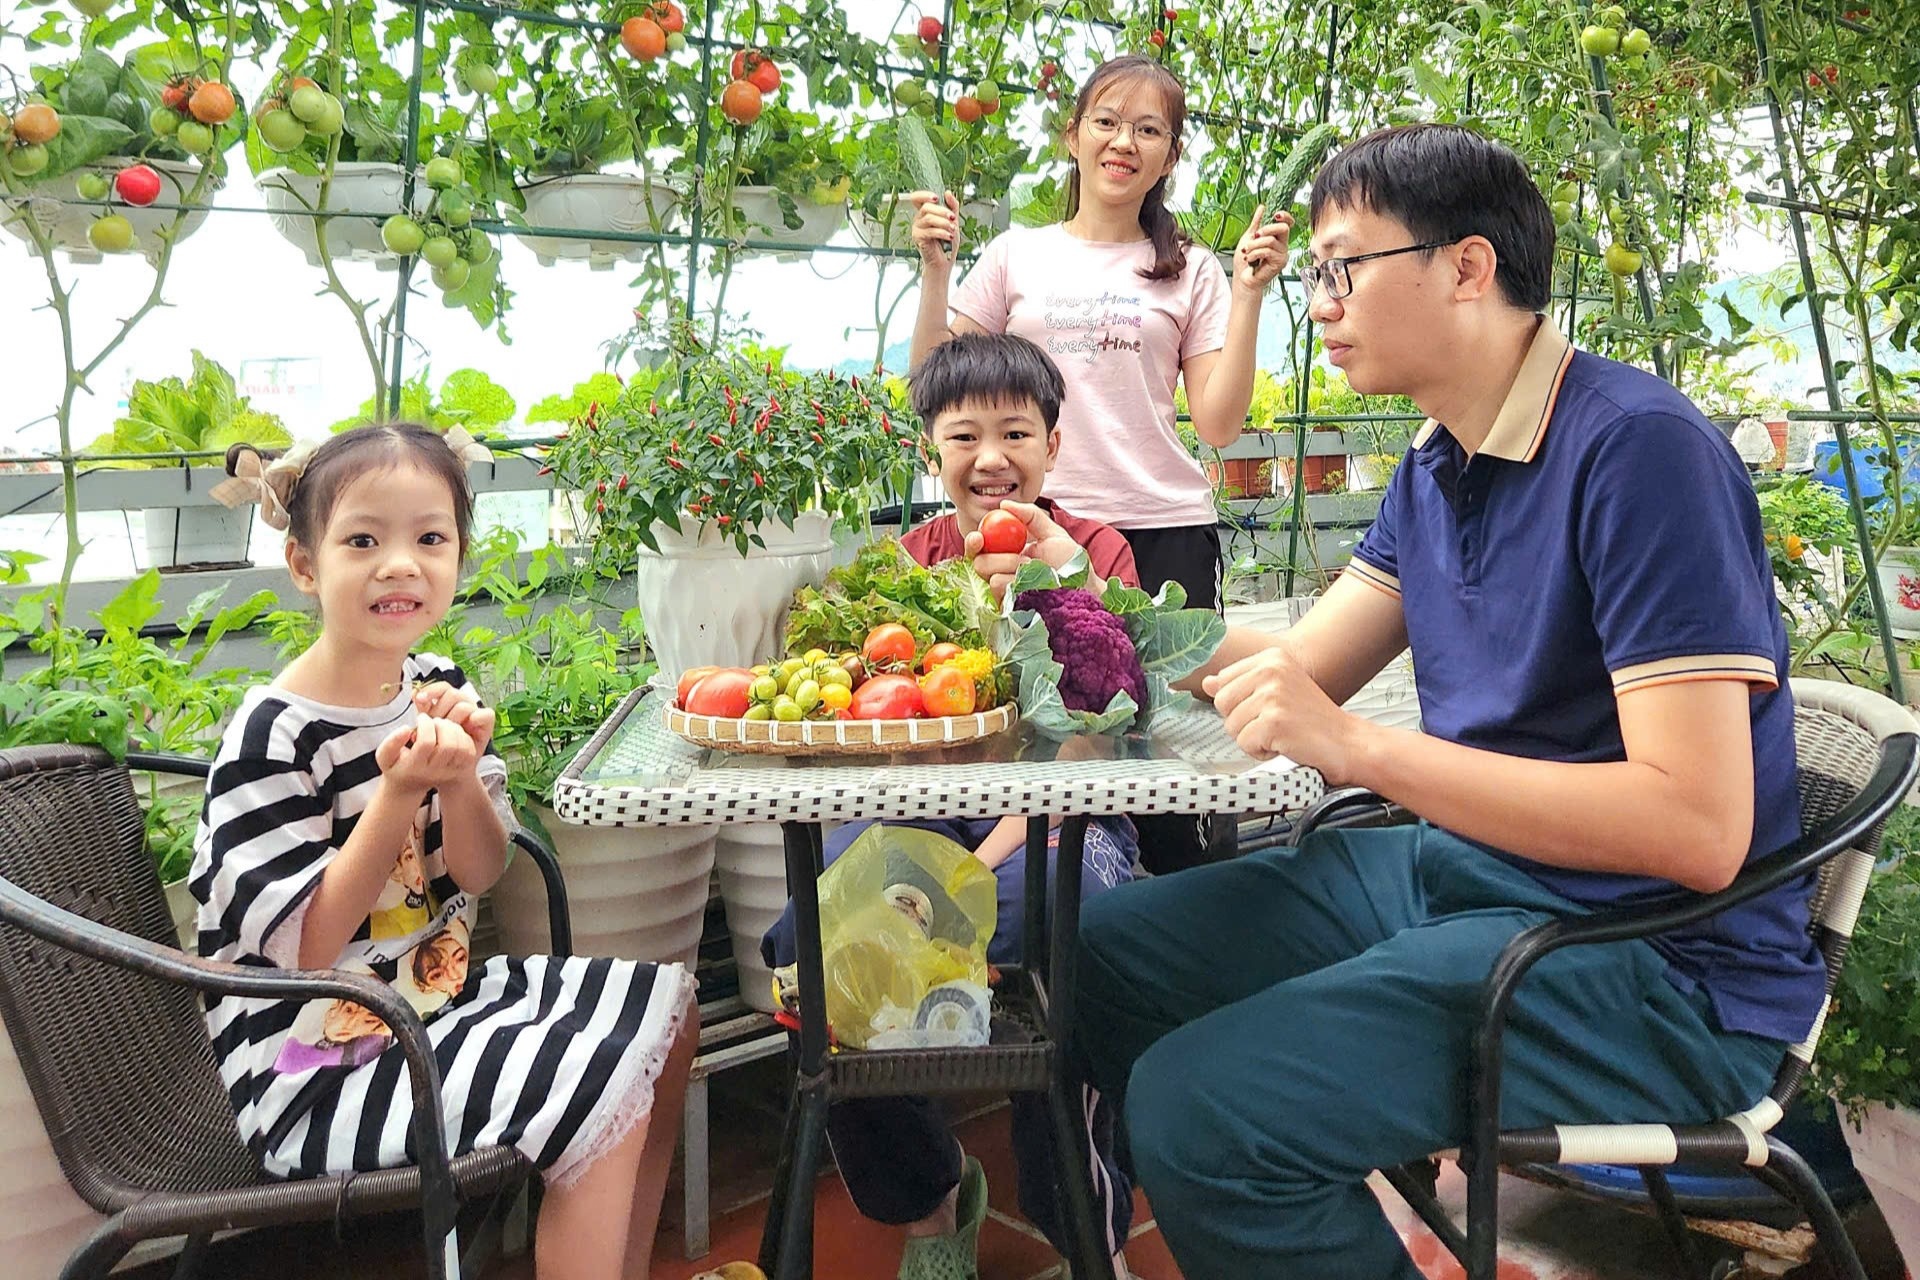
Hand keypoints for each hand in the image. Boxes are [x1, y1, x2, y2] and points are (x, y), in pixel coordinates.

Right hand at [375, 716, 480, 794]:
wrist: (409, 786)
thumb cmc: (395, 765)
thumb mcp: (384, 756)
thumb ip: (390, 743)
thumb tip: (407, 729)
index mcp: (414, 766)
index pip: (426, 742)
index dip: (425, 725)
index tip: (420, 717)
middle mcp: (434, 771)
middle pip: (448, 745)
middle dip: (442, 726)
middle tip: (434, 721)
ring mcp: (449, 772)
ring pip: (461, 748)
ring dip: (454, 730)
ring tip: (443, 726)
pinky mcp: (459, 770)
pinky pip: (468, 752)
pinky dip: (463, 738)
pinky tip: (451, 733)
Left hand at [414, 681, 495, 752]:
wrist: (444, 766)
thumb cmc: (433, 746)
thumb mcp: (424, 727)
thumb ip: (422, 709)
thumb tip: (415, 693)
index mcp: (446, 701)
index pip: (443, 687)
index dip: (432, 690)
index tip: (419, 700)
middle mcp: (461, 704)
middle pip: (452, 694)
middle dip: (440, 710)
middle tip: (433, 725)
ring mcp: (473, 713)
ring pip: (465, 706)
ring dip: (454, 719)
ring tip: (445, 732)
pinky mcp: (485, 725)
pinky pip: (487, 714)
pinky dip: (478, 717)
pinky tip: (471, 722)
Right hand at [906, 189, 959, 268]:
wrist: (944, 261)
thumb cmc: (947, 243)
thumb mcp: (953, 221)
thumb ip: (952, 207)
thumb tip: (948, 192)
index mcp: (925, 213)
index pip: (917, 198)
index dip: (924, 194)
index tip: (937, 197)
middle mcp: (919, 219)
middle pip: (926, 207)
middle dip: (942, 211)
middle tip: (953, 218)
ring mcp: (917, 228)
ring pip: (929, 218)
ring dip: (944, 223)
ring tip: (953, 229)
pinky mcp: (918, 238)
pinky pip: (930, 231)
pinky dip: (942, 233)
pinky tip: (949, 236)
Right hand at [962, 501, 1083, 601]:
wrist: (1083, 588)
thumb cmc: (1071, 563)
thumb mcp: (1053, 532)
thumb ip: (1030, 515)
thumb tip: (1003, 504)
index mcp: (1008, 551)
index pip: (981, 545)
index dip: (974, 540)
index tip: (978, 537)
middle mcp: (1002, 570)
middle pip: (978, 560)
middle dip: (996, 555)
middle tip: (1020, 557)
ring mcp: (1004, 588)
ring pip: (987, 573)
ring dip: (1012, 568)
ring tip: (1035, 570)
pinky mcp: (1008, 604)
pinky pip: (998, 588)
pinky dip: (1015, 582)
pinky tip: (1032, 585)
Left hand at [1203, 645, 1359, 779]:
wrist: (1348, 743)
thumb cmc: (1314, 720)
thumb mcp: (1277, 692)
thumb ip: (1240, 684)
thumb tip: (1207, 682)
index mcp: (1271, 658)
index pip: (1222, 681)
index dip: (1240, 704)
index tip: (1269, 708)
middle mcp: (1271, 670)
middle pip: (1221, 703)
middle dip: (1243, 722)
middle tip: (1276, 723)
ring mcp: (1273, 694)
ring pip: (1231, 726)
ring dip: (1254, 738)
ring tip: (1283, 733)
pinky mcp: (1274, 721)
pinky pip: (1244, 744)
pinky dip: (1262, 752)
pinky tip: (1286, 744)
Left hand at [1232, 203, 1295, 293]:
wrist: (1242, 279)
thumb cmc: (1245, 262)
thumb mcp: (1248, 238)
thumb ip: (1256, 223)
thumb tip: (1262, 207)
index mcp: (1276, 238)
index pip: (1288, 223)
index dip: (1285, 216)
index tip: (1275, 215)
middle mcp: (1282, 245)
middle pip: (1283, 228)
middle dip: (1266, 229)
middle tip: (1255, 236)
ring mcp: (1282, 254)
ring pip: (1270, 240)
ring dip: (1254, 245)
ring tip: (1246, 251)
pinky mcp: (1279, 263)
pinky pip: (1267, 251)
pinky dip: (1254, 253)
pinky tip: (1249, 258)